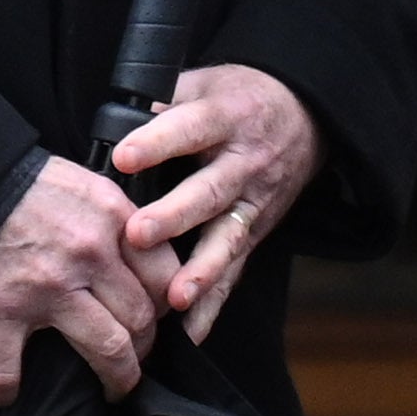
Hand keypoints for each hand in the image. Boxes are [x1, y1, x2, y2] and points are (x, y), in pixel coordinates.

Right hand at [0, 154, 151, 400]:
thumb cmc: (25, 185)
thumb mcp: (87, 186)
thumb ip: (119, 220)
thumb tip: (148, 252)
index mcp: (113, 220)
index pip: (165, 276)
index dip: (169, 305)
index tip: (160, 319)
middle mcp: (88, 255)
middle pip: (141, 318)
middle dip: (147, 347)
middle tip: (138, 357)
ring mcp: (47, 287)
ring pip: (107, 349)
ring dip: (117, 378)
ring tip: (113, 390)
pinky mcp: (2, 310)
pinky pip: (6, 366)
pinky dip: (5, 388)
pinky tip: (6, 395)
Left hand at [107, 62, 319, 339]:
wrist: (304, 117)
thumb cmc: (237, 100)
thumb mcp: (204, 84)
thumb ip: (163, 101)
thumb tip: (112, 120)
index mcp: (225, 119)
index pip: (189, 129)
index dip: (157, 143)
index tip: (124, 157)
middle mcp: (243, 164)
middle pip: (208, 192)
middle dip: (174, 217)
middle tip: (137, 234)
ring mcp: (253, 203)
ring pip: (226, 239)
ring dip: (201, 272)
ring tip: (174, 298)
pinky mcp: (256, 234)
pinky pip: (235, 272)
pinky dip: (214, 304)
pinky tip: (191, 331)